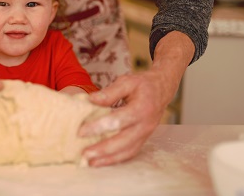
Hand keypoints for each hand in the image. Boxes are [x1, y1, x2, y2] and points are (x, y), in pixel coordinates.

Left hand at [77, 31, 193, 166]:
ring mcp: (145, 135)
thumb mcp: (127, 81)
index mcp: (141, 109)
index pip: (118, 120)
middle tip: (84, 153)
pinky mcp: (143, 140)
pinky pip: (130, 153)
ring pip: (127, 151)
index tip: (81, 131)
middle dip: (103, 149)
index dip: (99, 127)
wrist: (161, 90)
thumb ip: (109, 92)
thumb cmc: (142, 85)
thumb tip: (90, 100)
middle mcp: (145, 125)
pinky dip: (115, 159)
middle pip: (123, 141)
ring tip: (90, 162)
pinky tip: (101, 161)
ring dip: (108, 158)